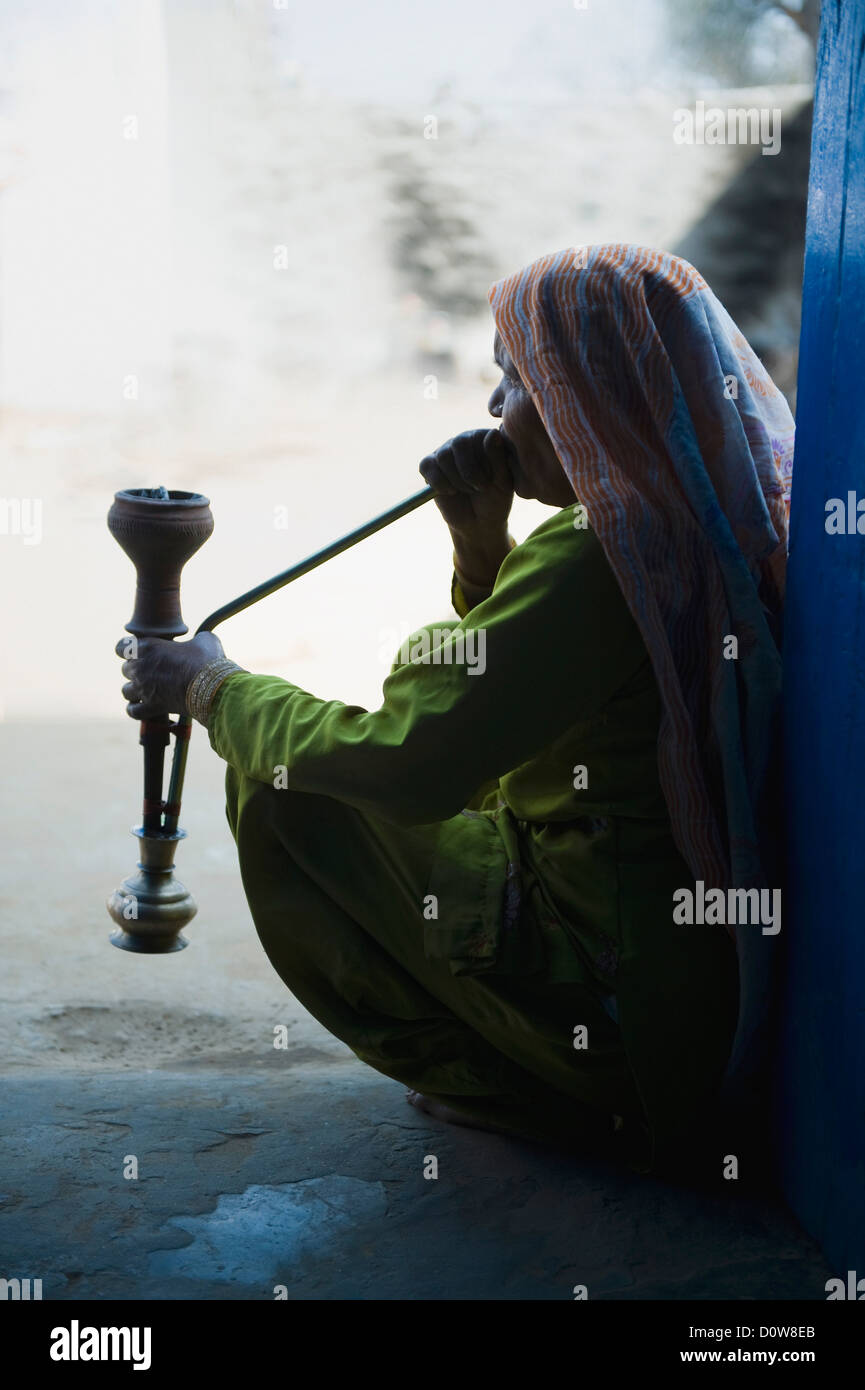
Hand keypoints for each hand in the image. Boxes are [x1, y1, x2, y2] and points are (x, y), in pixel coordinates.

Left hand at [116, 630, 224, 719]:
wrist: (212, 687)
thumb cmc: (207, 661)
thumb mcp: (205, 640)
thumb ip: (196, 639)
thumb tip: (200, 642)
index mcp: (147, 647)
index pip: (122, 647)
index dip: (128, 650)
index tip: (138, 653)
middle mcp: (140, 668)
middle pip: (125, 669)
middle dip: (137, 670)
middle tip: (152, 671)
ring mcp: (143, 689)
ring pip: (126, 691)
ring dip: (135, 690)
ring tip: (147, 690)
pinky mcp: (151, 707)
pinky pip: (133, 711)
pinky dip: (136, 710)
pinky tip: (143, 707)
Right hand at [420, 428, 517, 588]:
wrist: (478, 522)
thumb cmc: (495, 500)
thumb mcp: (503, 481)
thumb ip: (498, 457)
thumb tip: (492, 433)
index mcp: (485, 439)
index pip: (480, 437)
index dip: (485, 462)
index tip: (493, 481)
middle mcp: (464, 440)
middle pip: (459, 443)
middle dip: (470, 471)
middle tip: (480, 489)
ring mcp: (446, 452)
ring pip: (443, 456)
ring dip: (457, 480)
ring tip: (467, 491)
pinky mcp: (430, 466)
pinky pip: (427, 466)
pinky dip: (439, 483)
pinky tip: (451, 492)